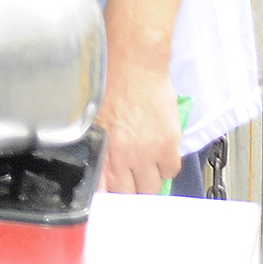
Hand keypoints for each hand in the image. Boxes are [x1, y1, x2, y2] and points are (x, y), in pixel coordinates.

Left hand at [97, 61, 183, 193]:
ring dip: (148, 181)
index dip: (107, 197)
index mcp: (100, 150)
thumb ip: (95, 146)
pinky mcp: (168, 144)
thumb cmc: (109, 84)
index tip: (109, 198)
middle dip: (128, 191)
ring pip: (152, 186)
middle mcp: (123, 156)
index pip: (103, 190)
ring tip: (144, 170)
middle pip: (129, 193)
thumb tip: (98, 167)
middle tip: (129, 183)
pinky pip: (171, 170)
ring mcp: (147, 152)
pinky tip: (159, 157)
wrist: (132, 65)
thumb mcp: (91, 119)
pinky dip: (166, 168)